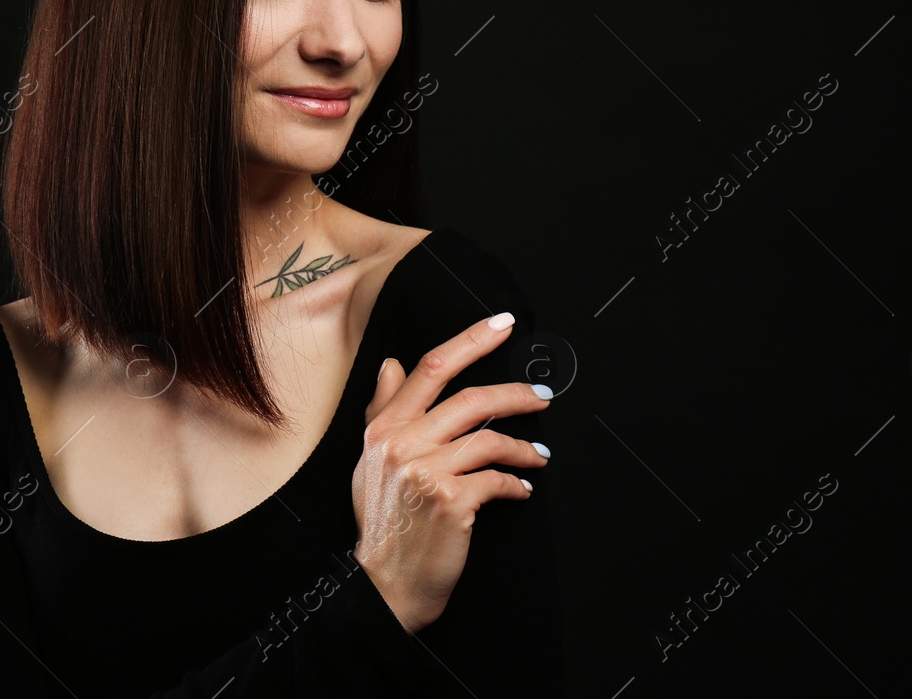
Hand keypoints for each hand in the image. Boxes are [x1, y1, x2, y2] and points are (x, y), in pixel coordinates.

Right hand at [350, 311, 551, 633]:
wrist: (382, 586)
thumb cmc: (383, 524)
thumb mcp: (370, 462)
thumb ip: (383, 410)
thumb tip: (392, 365)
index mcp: (383, 428)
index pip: (431, 367)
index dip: (471, 340)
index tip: (503, 324)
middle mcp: (400, 443)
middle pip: (470, 398)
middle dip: (515, 394)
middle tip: (541, 398)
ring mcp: (425, 471)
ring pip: (490, 438)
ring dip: (524, 446)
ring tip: (538, 454)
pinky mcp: (451, 500)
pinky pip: (498, 478)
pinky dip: (516, 484)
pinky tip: (522, 490)